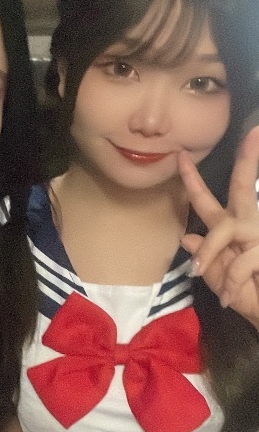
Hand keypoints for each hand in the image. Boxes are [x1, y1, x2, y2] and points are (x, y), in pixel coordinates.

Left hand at [179, 126, 258, 328]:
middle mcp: (248, 226)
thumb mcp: (219, 279)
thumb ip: (207, 257)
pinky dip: (230, 281)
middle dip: (246, 161)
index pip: (207, 202)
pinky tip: (229, 298)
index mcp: (231, 230)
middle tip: (254, 133)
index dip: (192, 181)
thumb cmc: (248, 297)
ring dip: (211, 253)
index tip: (181, 156)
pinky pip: (240, 261)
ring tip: (202, 275)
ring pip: (227, 229)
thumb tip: (187, 237)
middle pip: (241, 187)